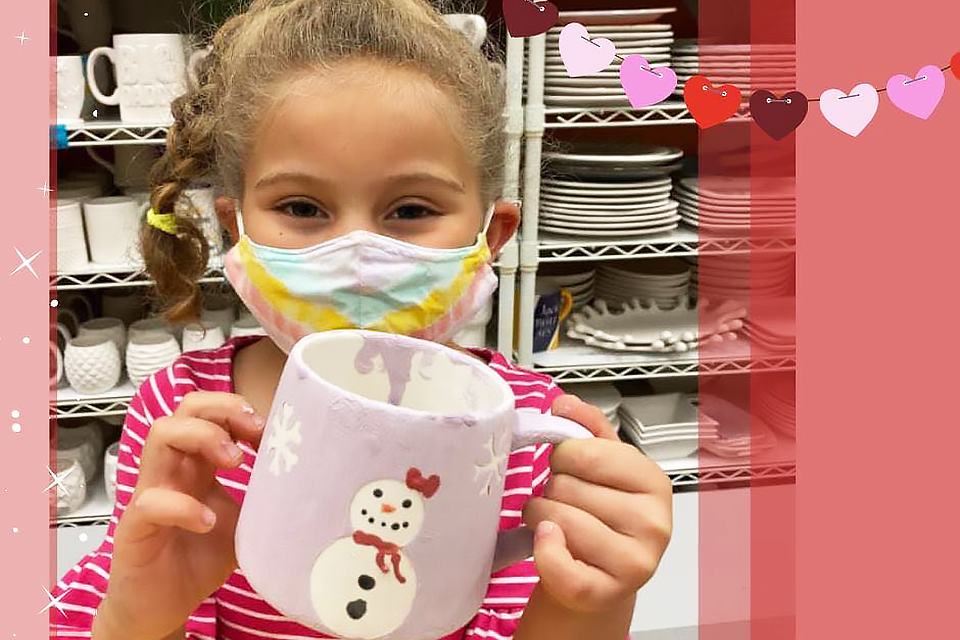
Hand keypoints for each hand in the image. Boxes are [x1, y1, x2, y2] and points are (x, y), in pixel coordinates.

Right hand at [95, 392, 264, 639]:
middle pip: (185, 410)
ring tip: (234, 462)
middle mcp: (173, 470)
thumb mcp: (245, 522)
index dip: (238, 409)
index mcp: (197, 464)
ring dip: (201, 437)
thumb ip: (265, 499)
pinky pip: (151, 501)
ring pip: (160, 436)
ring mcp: (150, 493)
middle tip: (254, 434)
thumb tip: (311, 484)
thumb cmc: (200, 557)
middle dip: (222, 410)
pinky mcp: (134, 527)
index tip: (270, 429)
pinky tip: (207, 522)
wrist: (162, 607)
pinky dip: (183, 506)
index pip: (209, 412)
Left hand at [522, 394, 672, 613]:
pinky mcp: (606, 593)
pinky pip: (556, 563)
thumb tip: (565, 404)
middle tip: (563, 501)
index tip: (569, 468)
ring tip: (554, 523)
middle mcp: (654, 523)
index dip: (563, 457)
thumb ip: (586, 428)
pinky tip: (549, 543)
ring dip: (540, 517)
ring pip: (557, 519)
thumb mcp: (601, 467)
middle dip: (551, 490)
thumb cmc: (598, 517)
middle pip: (566, 486)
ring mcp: (635, 562)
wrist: (597, 580)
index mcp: (654, 481)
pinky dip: (543, 551)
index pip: (585, 452)